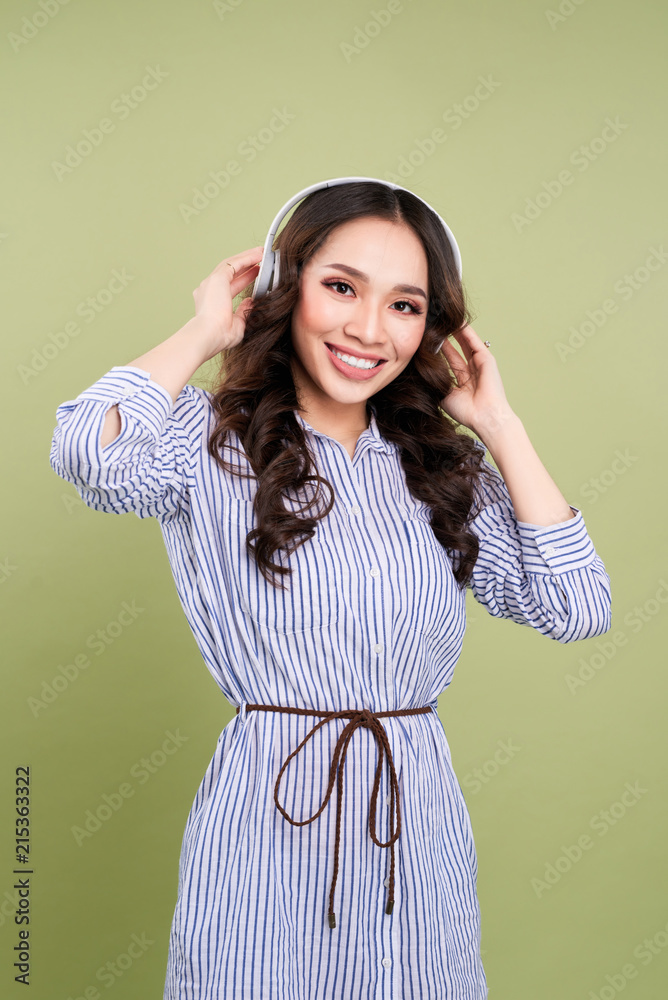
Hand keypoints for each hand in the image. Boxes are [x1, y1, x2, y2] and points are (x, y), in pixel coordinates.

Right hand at [192, 245, 263, 354]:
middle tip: (259, 260)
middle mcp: (208, 290)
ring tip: (260, 252)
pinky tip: (258, 254)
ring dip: (247, 257)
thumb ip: (243, 312)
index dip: (244, 279)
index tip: (255, 274)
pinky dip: (247, 258)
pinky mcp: (217, 278)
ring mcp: (211, 283)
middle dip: (245, 265)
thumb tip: (250, 302)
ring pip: (231, 264)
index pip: (230, 286)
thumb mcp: (237, 324)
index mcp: (210, 302)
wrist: (208, 335)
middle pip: (229, 272)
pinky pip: (234, 264)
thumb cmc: (220, 336)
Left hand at [439, 324, 515, 438]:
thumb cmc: (465, 411)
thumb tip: (423, 371)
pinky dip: (467, 332)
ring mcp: (480, 364)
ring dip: (456, 331)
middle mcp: (472, 371)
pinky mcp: (486, 359)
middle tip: (435, 326)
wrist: (484, 416)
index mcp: (462, 381)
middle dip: (446, 337)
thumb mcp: (444, 395)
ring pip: (466, 343)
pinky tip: (458, 322)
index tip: (428, 340)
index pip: (449, 360)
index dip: (439, 350)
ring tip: (446, 319)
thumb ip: (436, 382)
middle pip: (457, 349)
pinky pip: (474, 342)